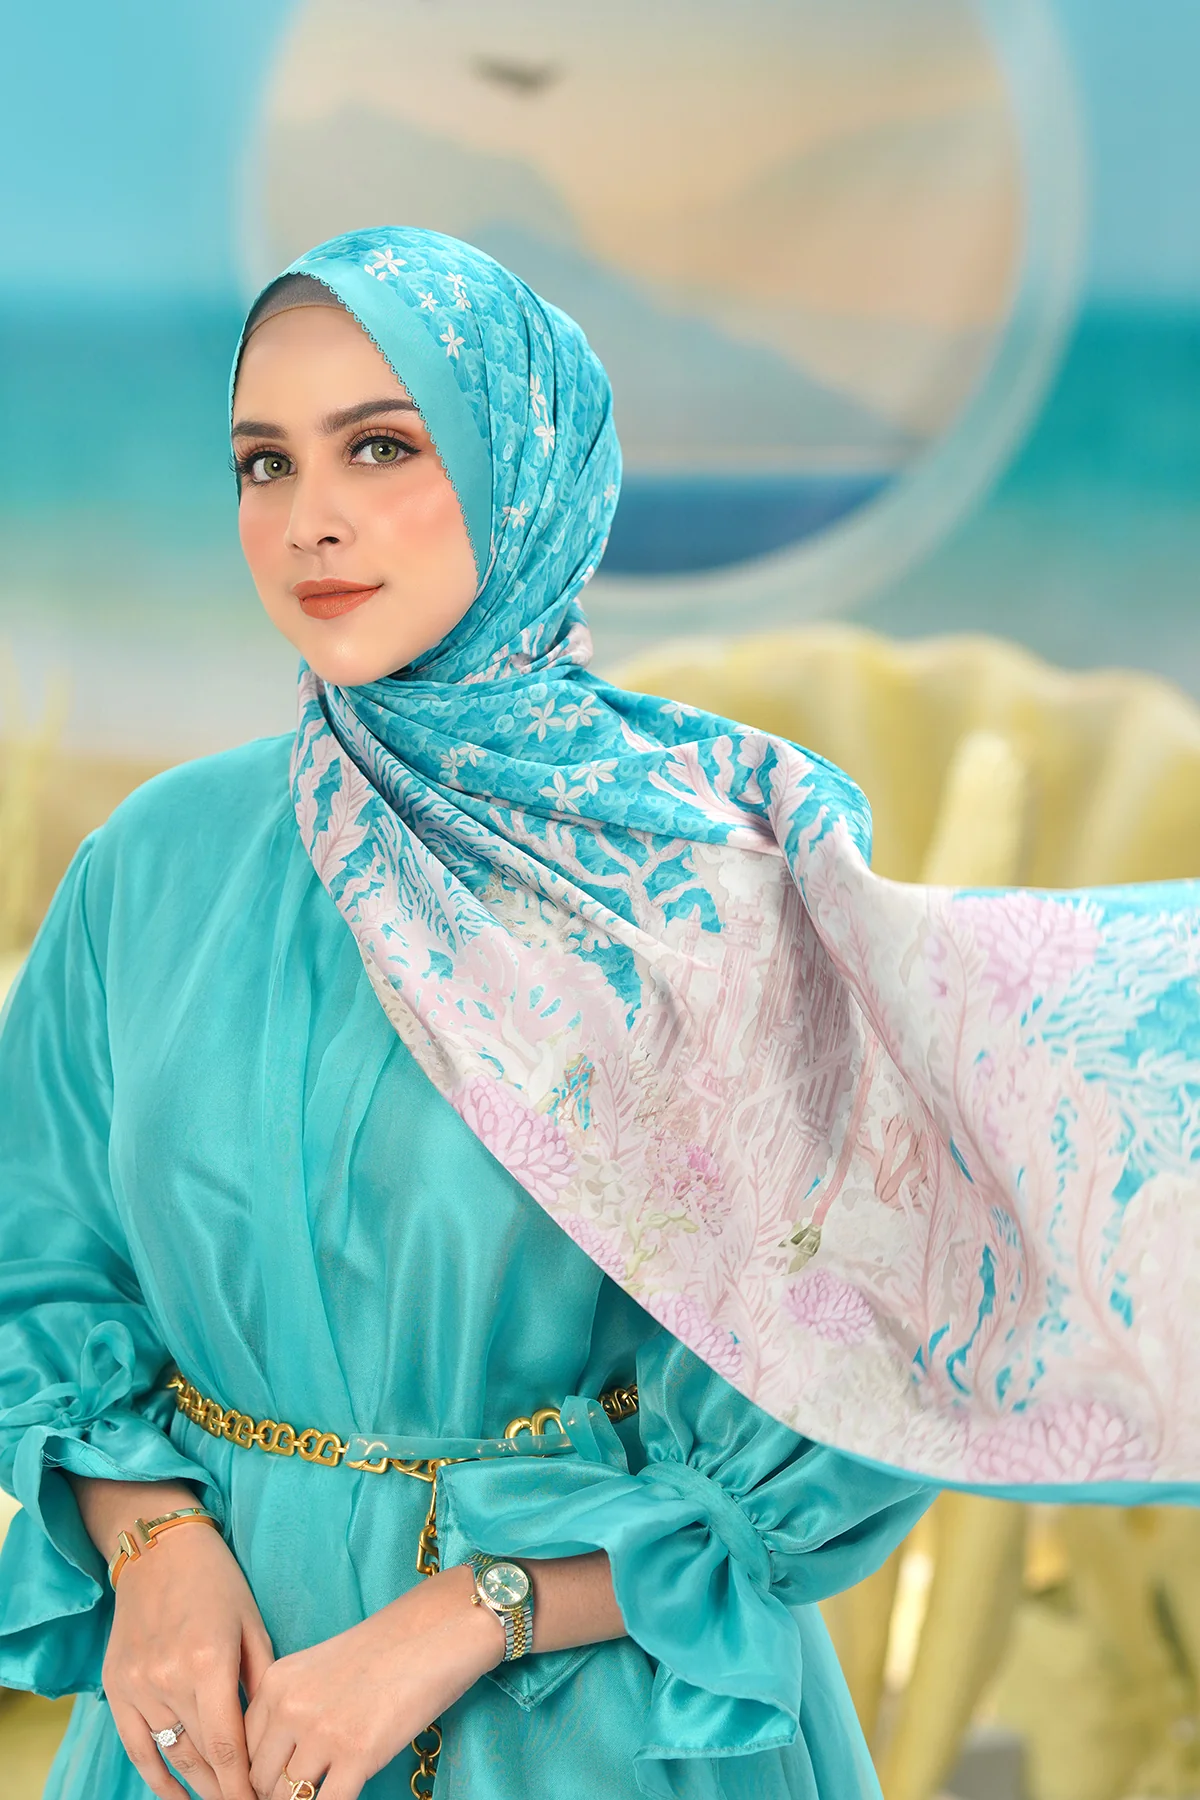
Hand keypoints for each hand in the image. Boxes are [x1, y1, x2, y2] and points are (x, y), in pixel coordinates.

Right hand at [102, 1512, 273, 1799]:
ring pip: (172, 1755)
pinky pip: (136, 1747)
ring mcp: (138, 1685)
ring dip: (197, 1786)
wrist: (158, 1549)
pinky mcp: (116, 1687)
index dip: (243, 1785)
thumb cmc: (217, 1583)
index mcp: (209, 1661)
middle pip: (200, 1756)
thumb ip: (261, 1682)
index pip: (227, 1745)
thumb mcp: (252, 1624)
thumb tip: (271, 1736)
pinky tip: (176, 1795)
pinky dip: (156, 1777)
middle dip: (226, 1789)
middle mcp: (169, 1678)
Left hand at [245, 1563, 502, 1799]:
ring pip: (286, 1798)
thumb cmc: (387, 1649)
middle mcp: (290, 1707)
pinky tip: (346, 1793)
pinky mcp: (357, 1755)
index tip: (271, 1784)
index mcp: (277, 1682)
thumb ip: (293, 1707)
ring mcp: (322, 1733)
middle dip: (275, 1793)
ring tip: (319, 1793)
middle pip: (259, 1779)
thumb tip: (283, 1760)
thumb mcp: (320, 1668)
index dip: (257, 1775)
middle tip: (297, 1792)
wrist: (436, 1631)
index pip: (244, 1748)